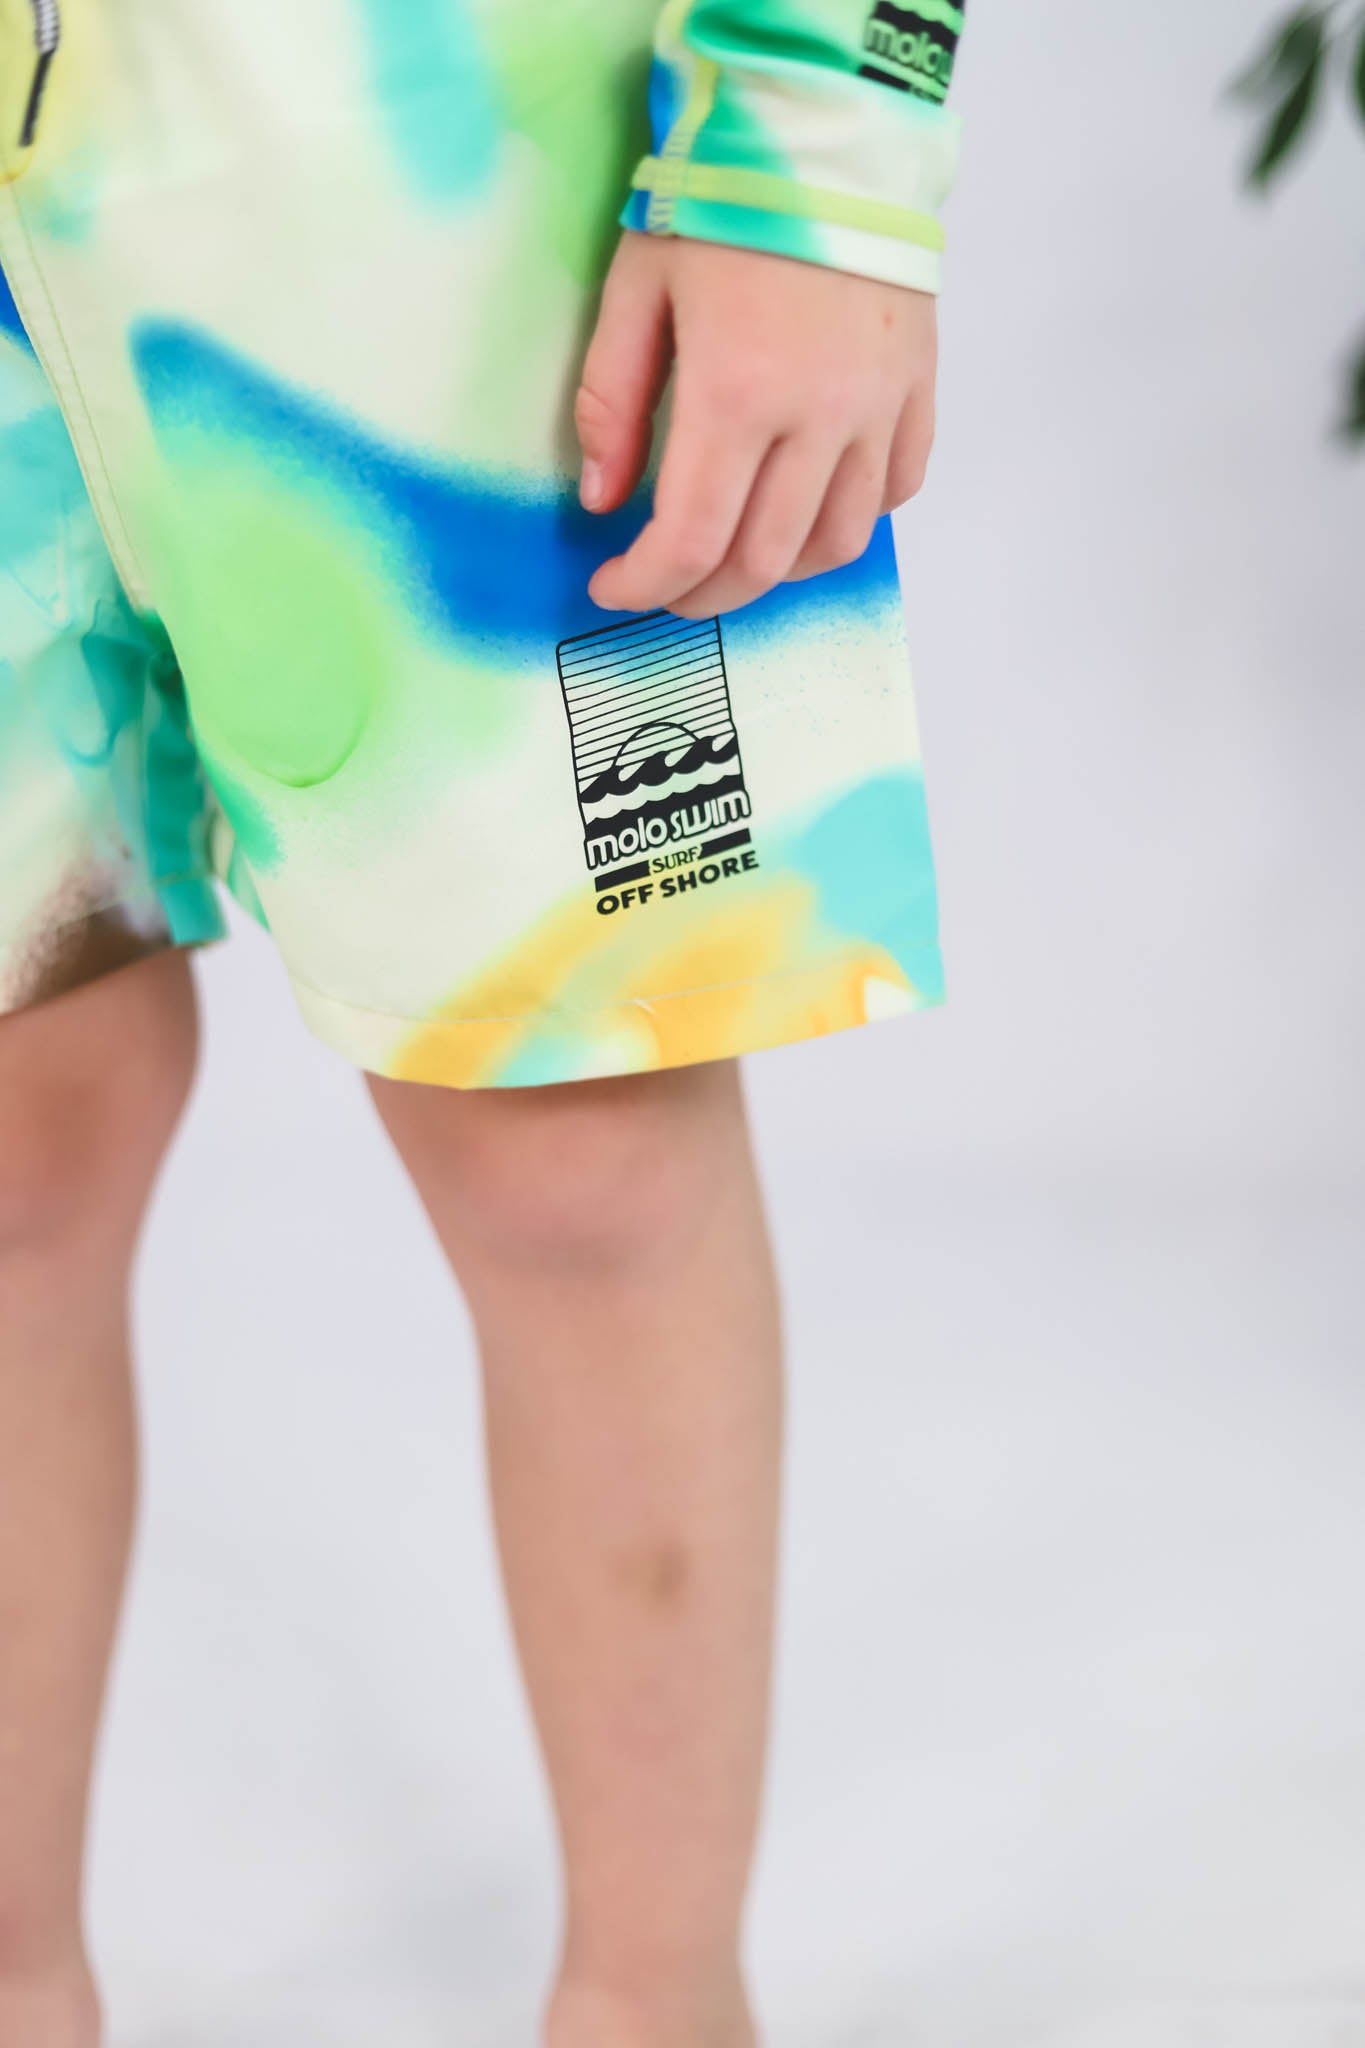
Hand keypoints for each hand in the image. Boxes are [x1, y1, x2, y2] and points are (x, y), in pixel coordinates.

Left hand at [577, 232, 937, 619]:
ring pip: (835, 544)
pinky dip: (848, 520)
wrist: (828, 133)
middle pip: (762, 561)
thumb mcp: (638, 288)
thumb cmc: (726, 202)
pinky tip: (807, 507)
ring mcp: (876, 410)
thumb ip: (612, 400)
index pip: (690, 539)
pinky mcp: (917, 392)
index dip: (645, 585)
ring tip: (735, 557)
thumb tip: (602, 498)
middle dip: (702, 593)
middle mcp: (816, 418)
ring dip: (777, 572)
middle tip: (666, 586)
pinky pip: (894, 492)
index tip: (613, 586)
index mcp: (736, 393)